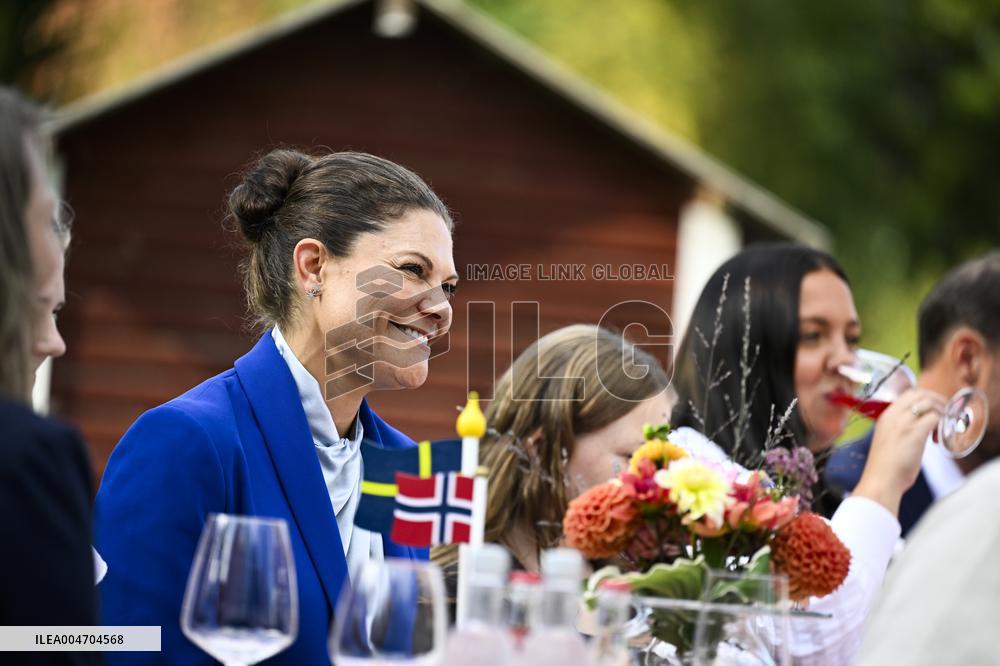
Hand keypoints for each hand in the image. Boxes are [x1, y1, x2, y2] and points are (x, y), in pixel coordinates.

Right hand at [853, 388, 944, 516]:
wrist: (880, 480)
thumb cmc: (885, 467)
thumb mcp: (888, 441)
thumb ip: (901, 431)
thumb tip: (921, 430)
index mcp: (885, 416)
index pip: (908, 395)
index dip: (925, 398)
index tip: (933, 409)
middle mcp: (893, 415)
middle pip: (920, 393)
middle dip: (937, 399)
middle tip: (945, 413)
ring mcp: (903, 423)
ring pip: (929, 403)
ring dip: (941, 411)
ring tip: (943, 425)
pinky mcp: (915, 433)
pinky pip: (935, 418)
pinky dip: (942, 424)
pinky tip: (939, 437)